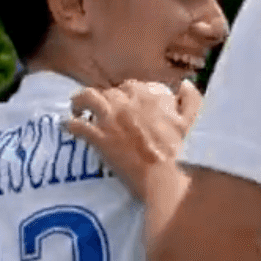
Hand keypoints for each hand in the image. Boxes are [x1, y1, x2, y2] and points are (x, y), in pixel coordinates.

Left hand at [64, 80, 199, 194]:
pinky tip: (67, 126)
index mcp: (151, 95)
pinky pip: (78, 125)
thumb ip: (191, 99)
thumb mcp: (193, 122)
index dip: (129, 97)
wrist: (166, 177)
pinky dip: (71, 124)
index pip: (133, 87)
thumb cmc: (183, 152)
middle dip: (107, 100)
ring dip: (80, 101)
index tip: (128, 107)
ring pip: (88, 97)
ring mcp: (111, 118)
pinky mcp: (99, 137)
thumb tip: (185, 84)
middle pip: (110, 92)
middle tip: (104, 111)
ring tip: (77, 107)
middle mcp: (128, 101)